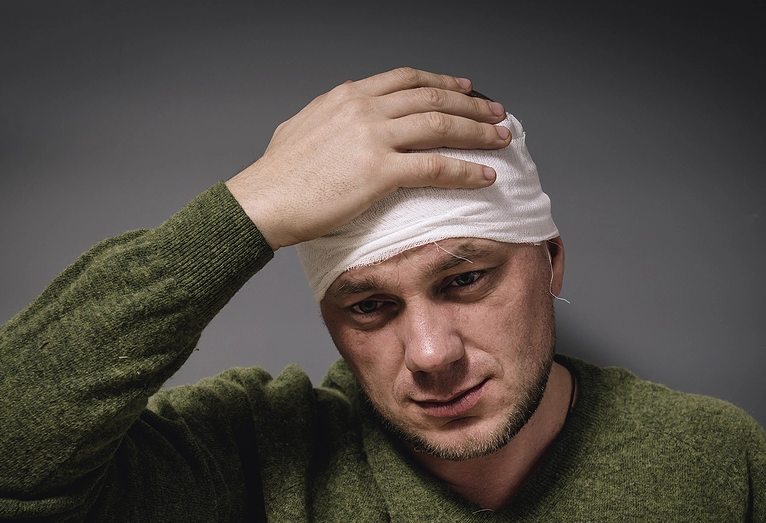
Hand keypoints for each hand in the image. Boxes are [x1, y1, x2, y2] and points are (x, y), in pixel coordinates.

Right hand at [226, 67, 510, 249]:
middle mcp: (364, 108)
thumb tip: (343, 120)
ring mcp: (373, 137)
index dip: (442, 82)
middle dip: (471, 105)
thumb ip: (332, 118)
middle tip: (497, 112)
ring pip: (440, 126)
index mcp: (348, 96)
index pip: (407, 79)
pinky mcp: (378, 171)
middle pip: (432, 98)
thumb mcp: (303, 127)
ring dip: (477, 132)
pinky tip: (485, 175)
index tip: (464, 88)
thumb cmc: (277, 175)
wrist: (262, 200)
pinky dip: (465, 170)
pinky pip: (435, 167)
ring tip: (502, 139)